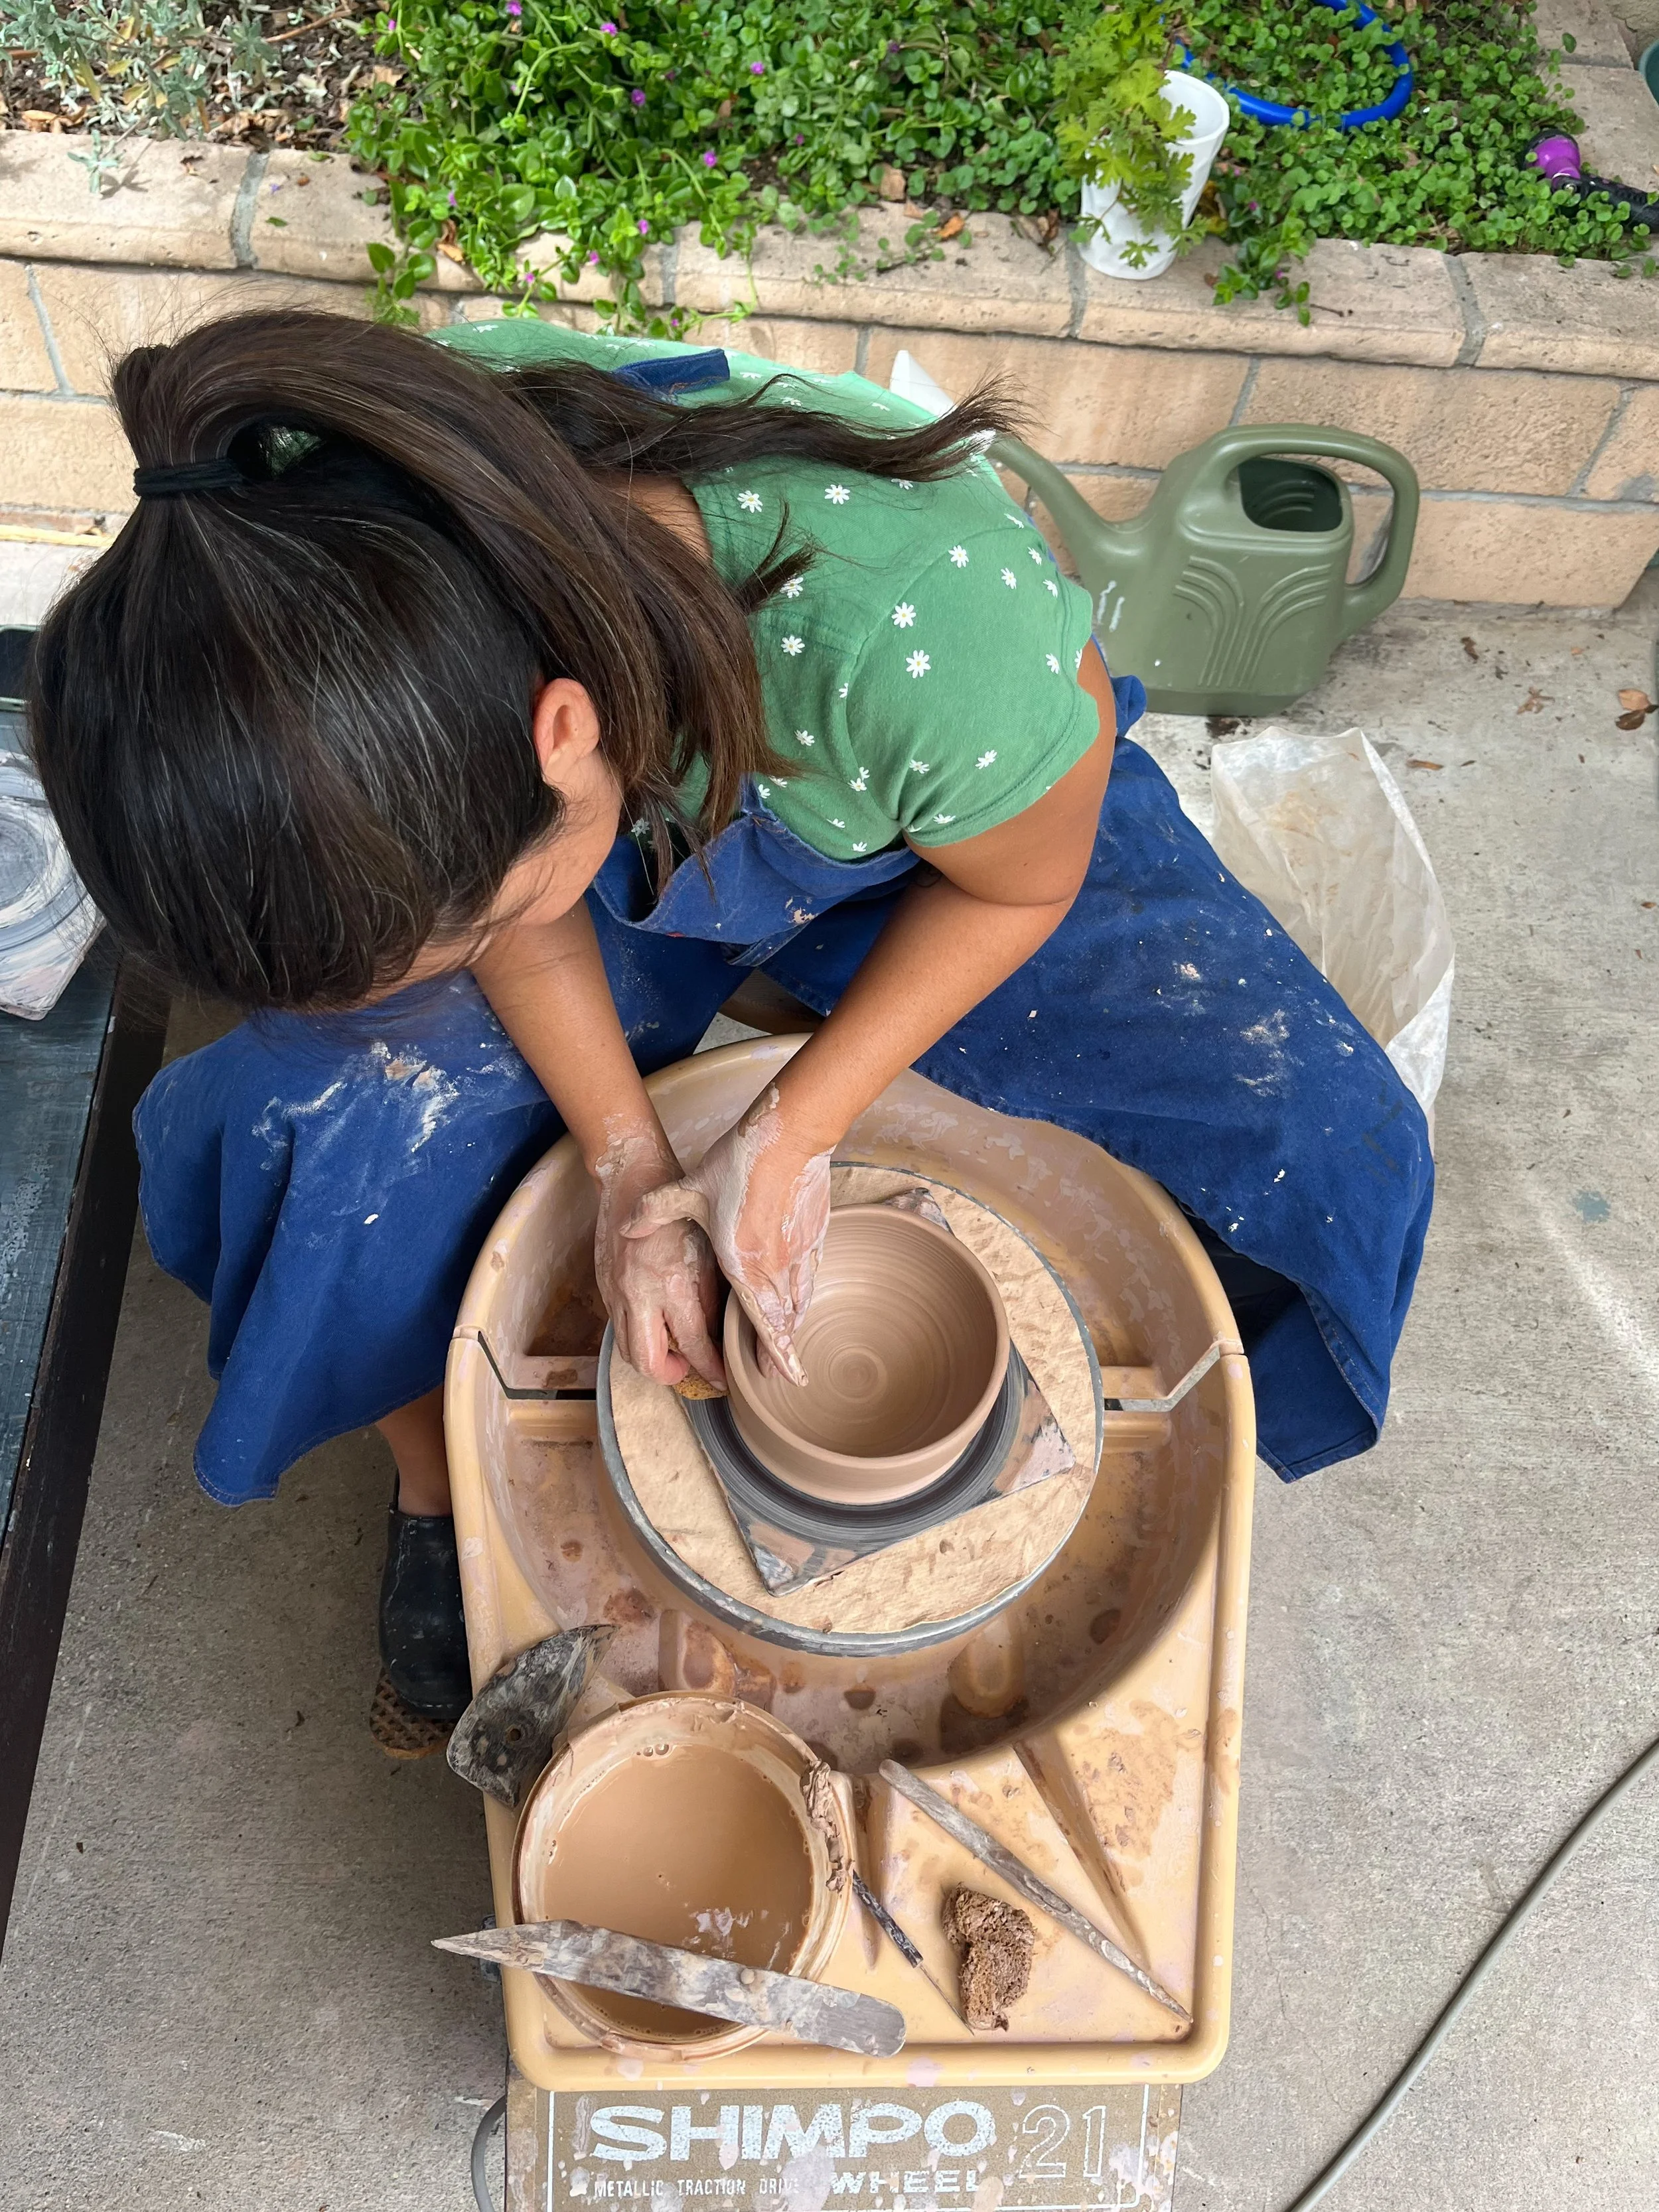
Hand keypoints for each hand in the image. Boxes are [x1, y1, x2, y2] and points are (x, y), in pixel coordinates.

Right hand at [592, 1128, 725, 1388]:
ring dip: (651, 1358)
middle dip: (672, 1375)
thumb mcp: (707, 1250)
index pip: (694, 1345)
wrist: (632, 1180)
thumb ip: (711, 1294)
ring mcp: (617, 1292)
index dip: (711, 1368)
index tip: (721, 1376)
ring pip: (628, 1350)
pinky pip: (619, 1326)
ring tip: (672, 1349)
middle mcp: (640, 1294)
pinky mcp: (604, 1287)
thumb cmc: (679, 1209)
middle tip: (690, 1367)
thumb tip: (719, 1332)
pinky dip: (637, 1334)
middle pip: (648, 1363)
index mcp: (673, 1283)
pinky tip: (655, 1322)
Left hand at [621, 1085, 832, 1384]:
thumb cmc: (739, 1164)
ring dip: (794, 1325)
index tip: (777, 1375)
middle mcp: (775, 1266)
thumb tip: (626, 1228)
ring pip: (800, 1301)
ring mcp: (799, 1251)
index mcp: (742, 1262)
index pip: (757, 1320)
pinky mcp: (817, 1233)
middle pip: (782, 1321)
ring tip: (790, 1343)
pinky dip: (805, 1293)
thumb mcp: (689, 1188)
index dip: (768, 1351)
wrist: (790, 1135)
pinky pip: (811, 1275)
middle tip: (784, 1374)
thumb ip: (655, 1210)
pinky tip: (802, 1297)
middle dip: (782, 1350)